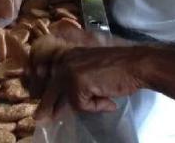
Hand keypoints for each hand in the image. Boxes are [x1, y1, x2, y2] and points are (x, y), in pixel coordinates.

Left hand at [32, 45, 146, 120]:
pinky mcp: (77, 81)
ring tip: (101, 102)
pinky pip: (81, 105)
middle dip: (46, 107)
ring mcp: (69, 70)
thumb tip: (59, 104)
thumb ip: (76, 81)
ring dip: (86, 105)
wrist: (136, 64)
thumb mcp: (91, 71)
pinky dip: (96, 106)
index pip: (50, 76)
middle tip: (38, 119)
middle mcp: (65, 60)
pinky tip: (109, 100)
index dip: (46, 92)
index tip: (41, 103)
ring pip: (68, 100)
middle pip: (51, 90)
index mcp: (68, 55)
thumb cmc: (119, 70)